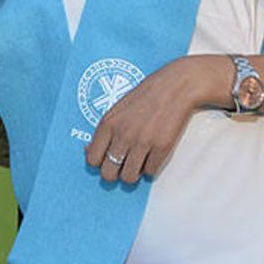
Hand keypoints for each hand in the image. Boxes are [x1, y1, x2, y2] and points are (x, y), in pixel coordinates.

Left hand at [85, 55, 221, 185]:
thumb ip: (104, 131)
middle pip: (108, 173)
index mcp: (108, 123)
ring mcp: (142, 142)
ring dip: (133, 174)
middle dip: (114, 174)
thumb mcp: (118, 108)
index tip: (107, 160)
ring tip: (138, 163)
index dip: (100, 163)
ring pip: (129, 177)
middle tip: (123, 167)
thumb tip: (88, 151)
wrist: (176, 86)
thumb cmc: (146, 96)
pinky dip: (151, 168)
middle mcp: (123, 134)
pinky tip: (153, 156)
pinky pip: (150, 172)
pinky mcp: (162, 147)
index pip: (92, 159)